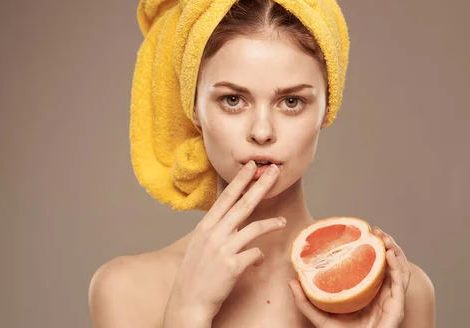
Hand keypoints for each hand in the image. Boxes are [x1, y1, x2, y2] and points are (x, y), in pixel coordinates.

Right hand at [163, 161, 284, 324]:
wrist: (188, 302)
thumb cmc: (194, 275)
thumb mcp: (199, 246)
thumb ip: (216, 232)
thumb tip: (234, 225)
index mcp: (205, 227)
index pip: (226, 197)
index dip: (240, 181)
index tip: (252, 166)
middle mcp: (213, 234)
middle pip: (242, 204)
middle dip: (260, 185)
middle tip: (274, 171)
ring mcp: (222, 249)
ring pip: (253, 228)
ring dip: (271, 224)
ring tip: (282, 222)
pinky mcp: (232, 266)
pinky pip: (255, 254)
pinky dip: (259, 257)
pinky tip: (258, 261)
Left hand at [288, 227, 410, 327]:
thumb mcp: (319, 316)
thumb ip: (305, 301)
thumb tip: (291, 280)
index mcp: (368, 290)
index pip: (374, 264)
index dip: (372, 246)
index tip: (364, 232)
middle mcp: (382, 293)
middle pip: (389, 263)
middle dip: (386, 243)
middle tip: (375, 230)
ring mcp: (391, 299)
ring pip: (399, 269)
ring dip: (394, 250)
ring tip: (383, 238)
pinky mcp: (396, 307)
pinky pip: (400, 283)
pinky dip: (397, 267)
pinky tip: (389, 255)